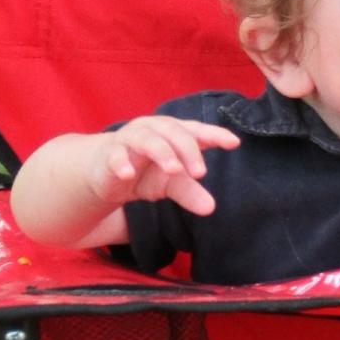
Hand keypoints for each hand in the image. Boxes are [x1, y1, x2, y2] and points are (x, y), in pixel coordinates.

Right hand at [90, 115, 241, 218]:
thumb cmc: (145, 173)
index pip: (196, 131)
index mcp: (172, 134)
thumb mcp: (171, 184)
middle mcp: (153, 130)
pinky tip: (128, 175)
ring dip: (161, 152)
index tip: (233, 143)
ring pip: (146, 139)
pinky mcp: (110, 155)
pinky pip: (115, 156)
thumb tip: (210, 208)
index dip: (214, 134)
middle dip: (188, 149)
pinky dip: (122, 163)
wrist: (106, 174)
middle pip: (173, 131)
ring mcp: (130, 140)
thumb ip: (190, 192)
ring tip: (175, 169)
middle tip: (200, 172)